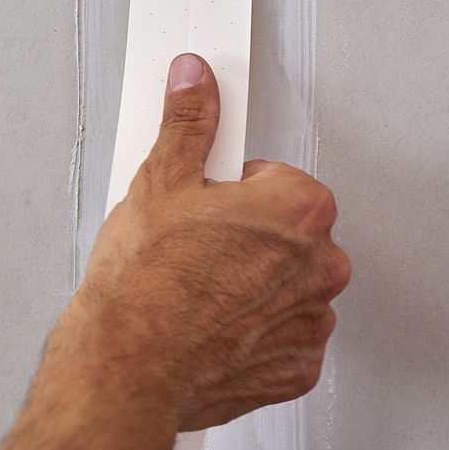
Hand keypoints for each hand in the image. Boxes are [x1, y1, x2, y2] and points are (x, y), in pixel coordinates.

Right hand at [59, 54, 350, 431]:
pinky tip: (212, 328)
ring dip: (255, 285)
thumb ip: (189, 121)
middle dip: (250, 237)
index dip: (236, 191)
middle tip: (197, 248)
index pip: (279, 179)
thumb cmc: (144, 286)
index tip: (207, 206)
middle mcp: (322, 267)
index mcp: (300, 210)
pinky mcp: (297, 367)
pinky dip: (255, 333)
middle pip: (290, 233)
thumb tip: (195, 81)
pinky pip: (284, 337)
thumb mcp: (160, 180)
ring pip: (288, 286)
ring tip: (200, 291)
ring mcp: (311, 322)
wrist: (127, 368)